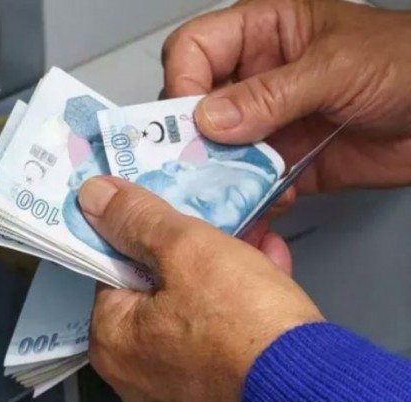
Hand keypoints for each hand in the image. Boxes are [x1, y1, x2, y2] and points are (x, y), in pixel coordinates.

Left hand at [79, 177, 322, 401]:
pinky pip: (216, 347)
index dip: (145, 240)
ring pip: (192, 319)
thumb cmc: (241, 319)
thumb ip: (137, 219)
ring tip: (255, 243)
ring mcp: (175, 397)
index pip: (115, 274)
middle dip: (193, 257)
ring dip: (224, 277)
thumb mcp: (186, 249)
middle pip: (157, 296)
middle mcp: (133, 378)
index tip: (173, 222)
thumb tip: (93, 195)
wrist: (311, 389)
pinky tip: (268, 275)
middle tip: (221, 229)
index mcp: (112, 342)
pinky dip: (238, 313)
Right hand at [163, 0, 410, 196]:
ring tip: (234, 188)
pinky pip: (248, 181)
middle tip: (201, 162)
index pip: (193, 50)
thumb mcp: (336, 67)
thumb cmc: (407, 62)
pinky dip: (250, 195)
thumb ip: (271, 93)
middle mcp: (254, 77)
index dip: (182, 82)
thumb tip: (210, 120)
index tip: (189, 120)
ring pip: (214, 149)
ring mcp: (265, 122)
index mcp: (261, 33)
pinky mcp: (282, 160)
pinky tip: (272, 198)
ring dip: (219, 173)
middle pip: (193, 105)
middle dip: (192, 137)